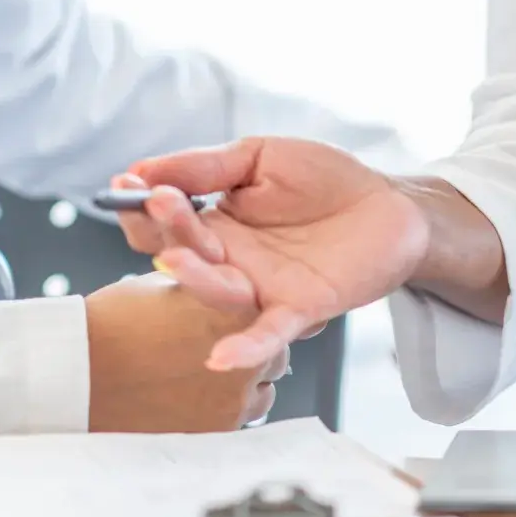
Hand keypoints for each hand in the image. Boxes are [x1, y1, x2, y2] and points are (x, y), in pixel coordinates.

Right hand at [83, 275, 287, 431]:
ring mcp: (234, 398)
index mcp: (239, 311)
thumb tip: (219, 302)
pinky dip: (218, 415)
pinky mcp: (216, 430)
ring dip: (239, 391)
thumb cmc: (115, 323)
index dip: (247, 326)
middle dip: (251, 360)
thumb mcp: (167, 289)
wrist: (81, 370)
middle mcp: (247, 355)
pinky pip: (234, 424)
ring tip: (199, 385)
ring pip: (258, 398)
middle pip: (274, 362)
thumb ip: (205, 297)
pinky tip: (187, 403)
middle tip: (214, 359)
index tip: (229, 330)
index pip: (267, 321)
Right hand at [113, 138, 430, 371]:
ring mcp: (261, 289)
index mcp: (213, 225)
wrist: (389, 203)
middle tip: (160, 202)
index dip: (141, 208)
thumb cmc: (324, 180)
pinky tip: (219, 358)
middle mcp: (229, 262)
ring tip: (177, 257)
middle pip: (181, 256)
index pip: (161, 224)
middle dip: (166, 231)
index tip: (125, 185)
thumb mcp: (259, 158)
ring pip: (216, 292)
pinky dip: (244, 347)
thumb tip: (142, 169)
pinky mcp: (299, 309)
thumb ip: (205, 166)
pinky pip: (267, 333)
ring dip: (193, 277)